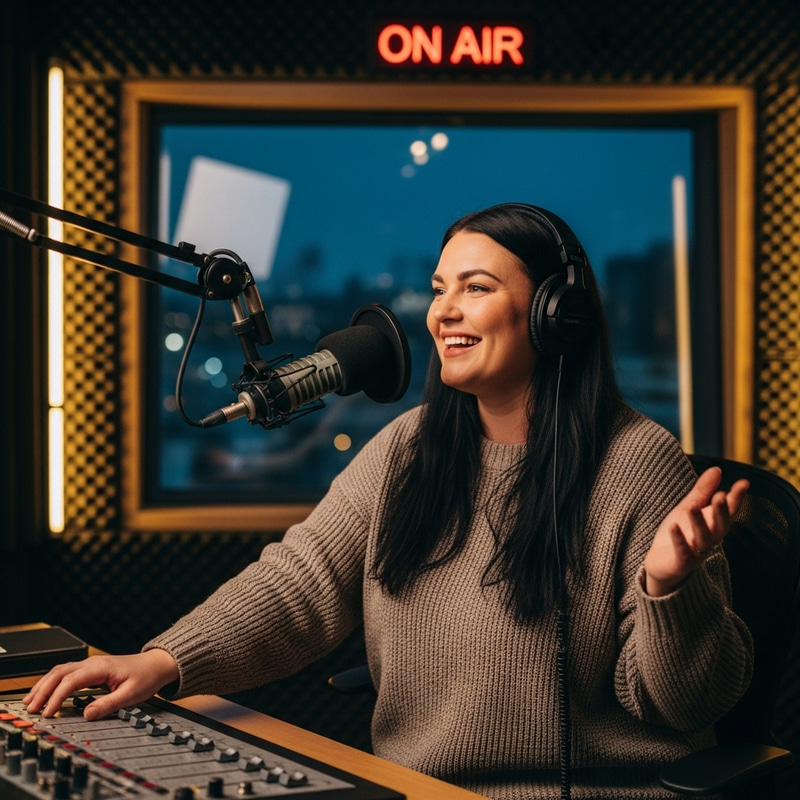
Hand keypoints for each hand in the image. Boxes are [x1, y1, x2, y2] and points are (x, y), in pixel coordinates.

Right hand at [22, 649, 178, 719]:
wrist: (157, 664)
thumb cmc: (146, 677)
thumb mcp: (131, 694)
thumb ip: (109, 705)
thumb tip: (87, 715)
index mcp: (101, 668)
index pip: (71, 681)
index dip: (57, 697)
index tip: (49, 712)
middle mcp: (93, 663)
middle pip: (60, 672)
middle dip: (43, 690)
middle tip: (32, 708)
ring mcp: (91, 664)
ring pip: (60, 671)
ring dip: (44, 685)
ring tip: (31, 701)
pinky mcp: (91, 668)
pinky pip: (66, 673)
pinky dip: (53, 682)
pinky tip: (46, 692)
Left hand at [643, 467, 748, 596]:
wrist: (661, 564)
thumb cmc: (678, 533)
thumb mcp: (689, 508)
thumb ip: (702, 491)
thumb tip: (717, 469)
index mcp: (712, 525)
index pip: (728, 511)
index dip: (736, 498)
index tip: (744, 483)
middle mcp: (709, 539)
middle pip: (720, 526)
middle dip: (721, 512)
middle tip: (721, 496)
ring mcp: (696, 552)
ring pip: (702, 539)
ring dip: (699, 523)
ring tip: (692, 508)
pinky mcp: (681, 563)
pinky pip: (682, 552)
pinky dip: (679, 540)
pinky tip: (673, 527)